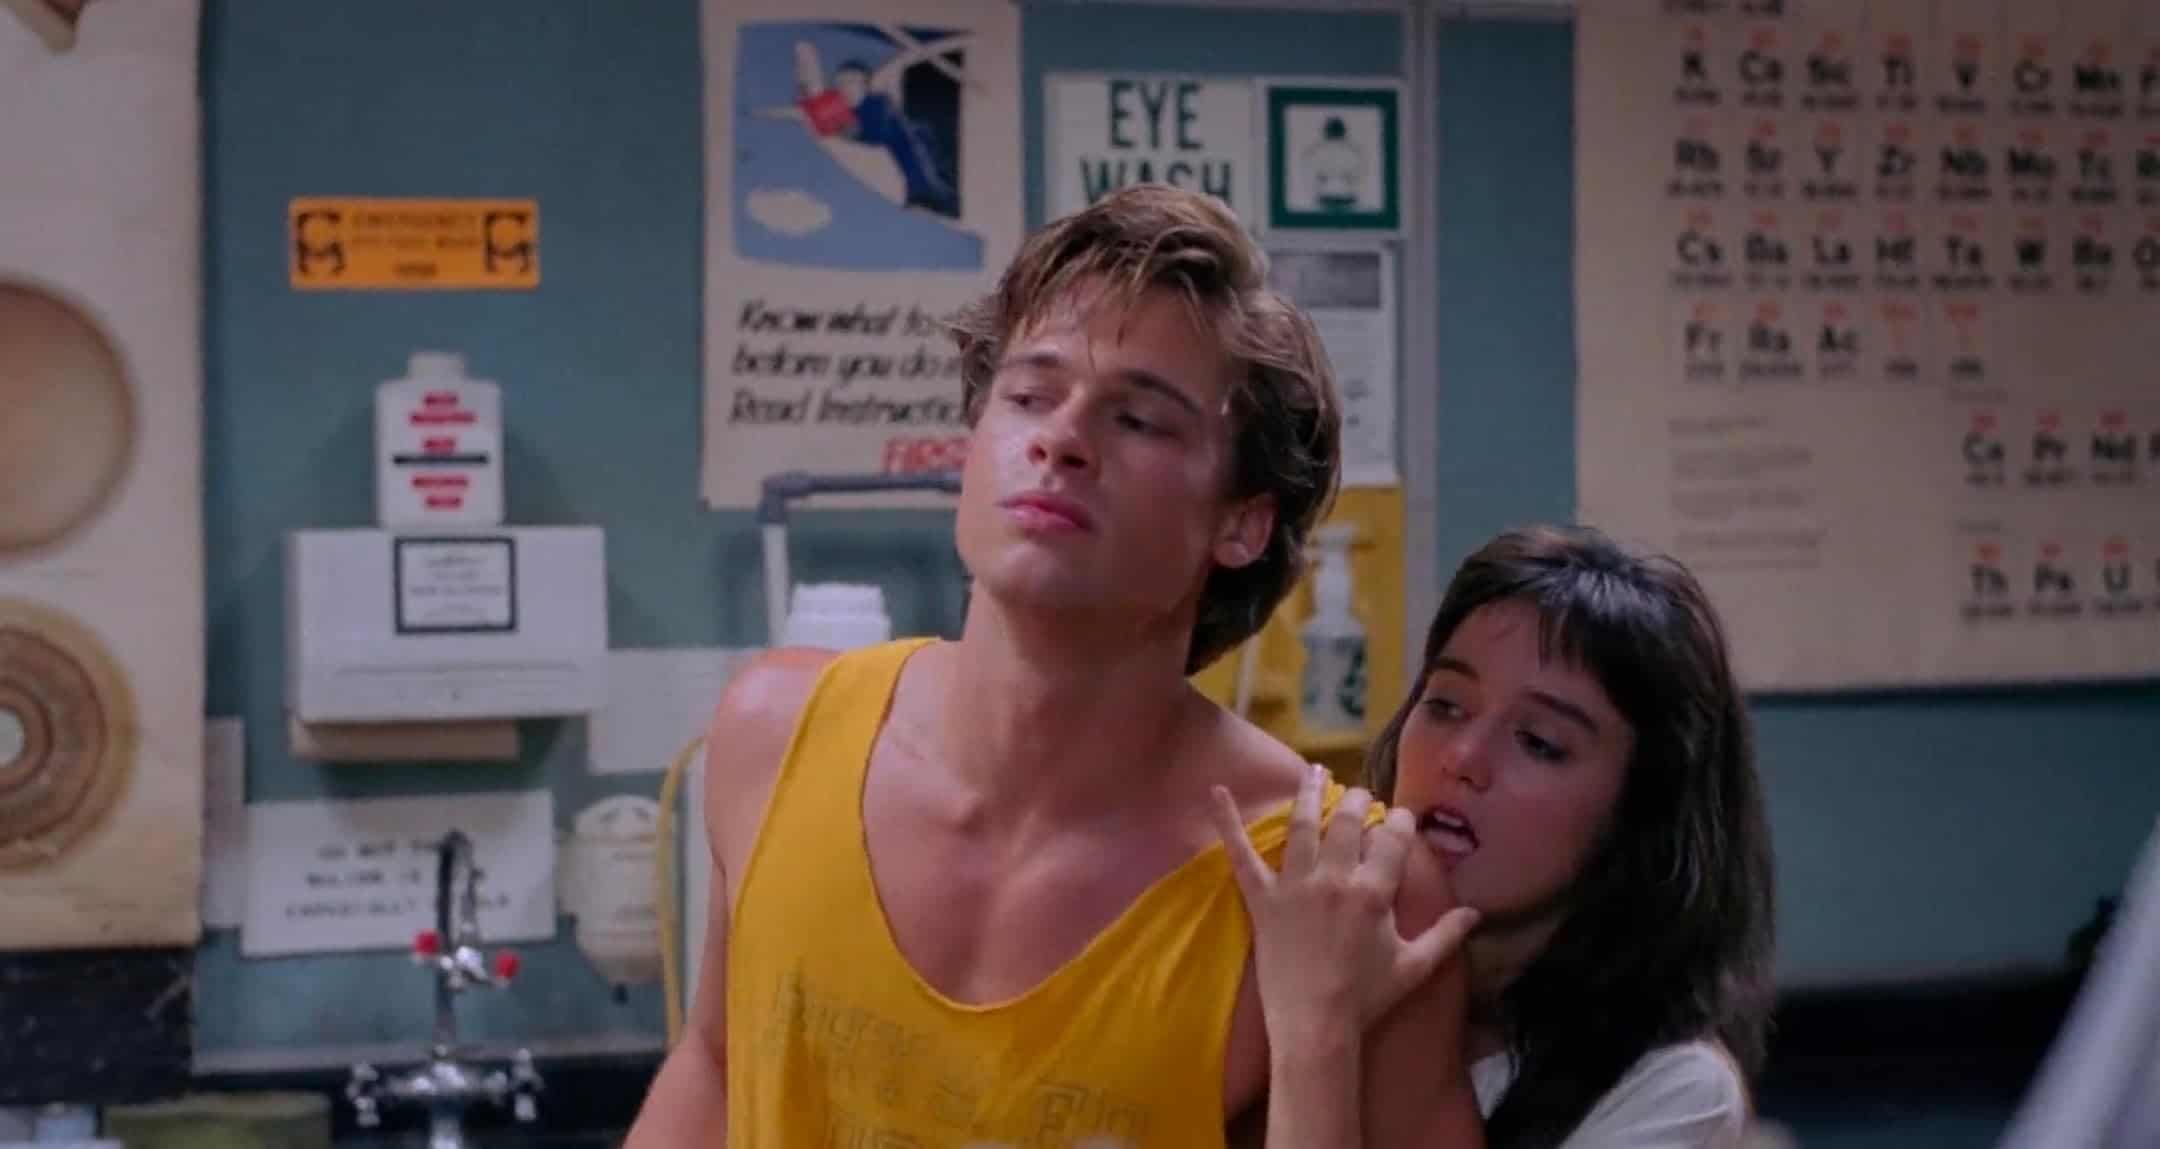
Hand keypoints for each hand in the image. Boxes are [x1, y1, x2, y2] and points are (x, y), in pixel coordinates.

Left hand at [1211, 765, 1479, 1043]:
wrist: (1315, 1026)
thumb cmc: (1367, 998)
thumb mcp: (1415, 966)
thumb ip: (1446, 934)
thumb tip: (1475, 912)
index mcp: (1374, 892)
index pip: (1391, 839)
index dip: (1399, 821)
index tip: (1400, 816)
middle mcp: (1334, 879)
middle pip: (1347, 823)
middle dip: (1357, 801)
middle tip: (1360, 792)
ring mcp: (1295, 886)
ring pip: (1303, 826)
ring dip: (1310, 793)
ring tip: (1314, 770)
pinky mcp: (1262, 899)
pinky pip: (1241, 855)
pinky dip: (1228, 822)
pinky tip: (1218, 791)